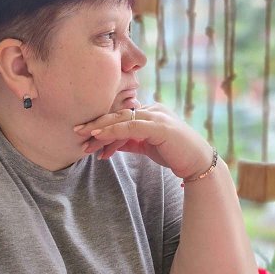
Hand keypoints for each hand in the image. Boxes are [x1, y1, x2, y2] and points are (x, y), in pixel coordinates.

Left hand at [74, 104, 212, 179]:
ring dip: (101, 128)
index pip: (120, 116)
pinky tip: (100, 136)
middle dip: (96, 123)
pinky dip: (113, 131)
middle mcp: (152, 109)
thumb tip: (109, 144)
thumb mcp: (146, 146)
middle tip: (76, 131)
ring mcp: (157, 116)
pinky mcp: (160, 126)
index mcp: (149, 112)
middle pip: (118, 114)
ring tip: (84, 136)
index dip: (101, 125)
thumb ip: (129, 141)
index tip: (84, 136)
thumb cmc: (174, 154)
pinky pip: (131, 126)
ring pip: (122, 119)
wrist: (198, 164)